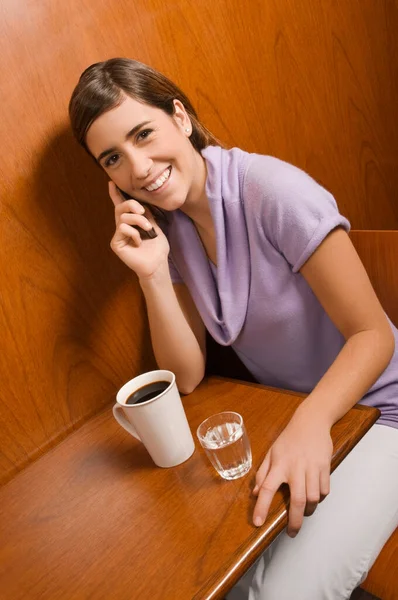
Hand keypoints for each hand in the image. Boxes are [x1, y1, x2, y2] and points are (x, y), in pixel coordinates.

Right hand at [108, 181, 169, 278]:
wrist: (157, 264)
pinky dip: (134, 233)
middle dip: (132, 205)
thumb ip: (146, 215)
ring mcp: (118, 235)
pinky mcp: (116, 243)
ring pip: (123, 217)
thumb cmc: (157, 248)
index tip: (111, 183)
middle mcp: (122, 227)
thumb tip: (139, 204)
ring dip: (138, 221)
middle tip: (142, 212)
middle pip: (121, 207)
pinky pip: (122, 229)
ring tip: (147, 230)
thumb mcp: (154, 226)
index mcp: (132, 222)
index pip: (121, 206)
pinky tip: (139, 243)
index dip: (115, 195)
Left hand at [252, 409, 332, 536]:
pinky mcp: (325, 466)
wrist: (311, 422)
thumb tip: (254, 493)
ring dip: (309, 509)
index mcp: (278, 464)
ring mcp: (312, 467)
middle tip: (291, 533)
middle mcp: (295, 467)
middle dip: (294, 521)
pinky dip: (320, 497)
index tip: (258, 523)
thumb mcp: (271, 452)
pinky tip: (315, 495)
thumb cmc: (288, 439)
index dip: (261, 506)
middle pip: (296, 500)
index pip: (266, 488)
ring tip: (304, 511)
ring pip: (313, 498)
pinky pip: (324, 490)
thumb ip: (262, 473)